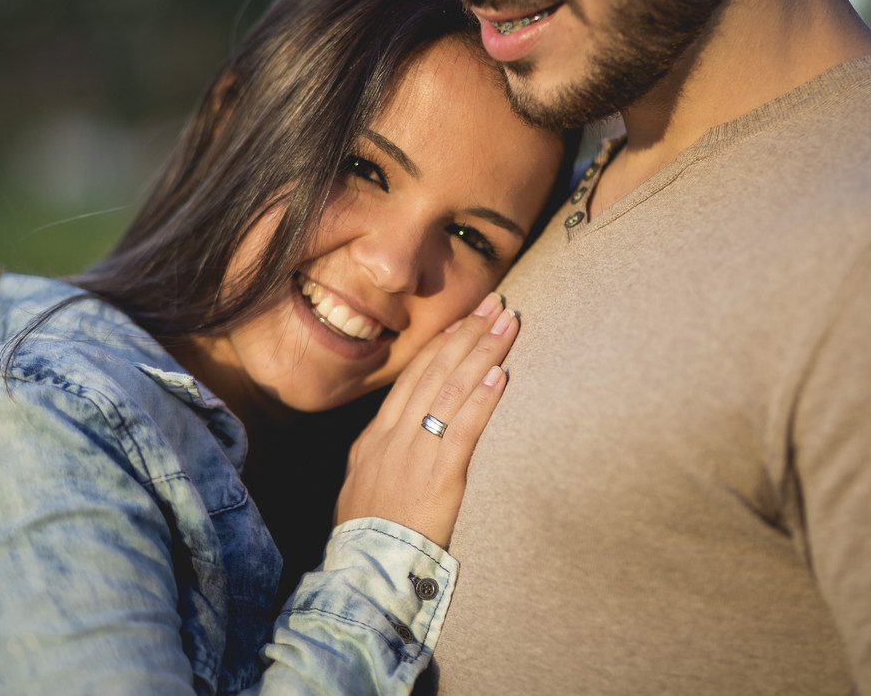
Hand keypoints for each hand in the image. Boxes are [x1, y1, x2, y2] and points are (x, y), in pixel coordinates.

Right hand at [335, 292, 517, 547]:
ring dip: (482, 353)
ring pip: (452, 390)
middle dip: (468, 334)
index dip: (442, 343)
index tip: (466, 318)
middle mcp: (394, 435)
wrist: (366, 566)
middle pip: (435, 371)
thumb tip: (401, 427)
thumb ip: (382, 449)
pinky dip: (483, 399)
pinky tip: (501, 375)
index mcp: (376, 434)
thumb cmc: (366, 529)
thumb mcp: (362, 479)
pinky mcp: (440, 476)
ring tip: (507, 325)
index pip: (412, 376)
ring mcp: (416, 452)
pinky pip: (464, 429)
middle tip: (496, 305)